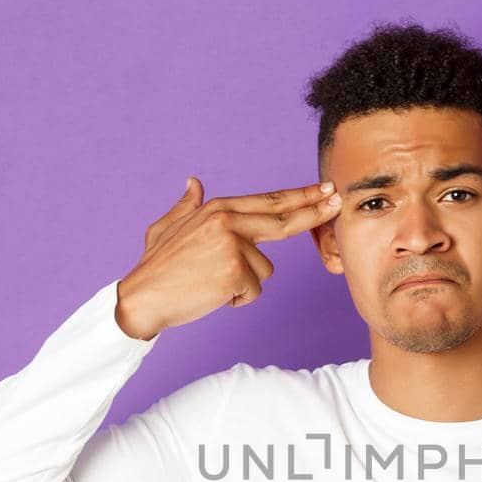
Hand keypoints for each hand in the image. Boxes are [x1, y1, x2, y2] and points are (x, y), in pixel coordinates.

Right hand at [114, 176, 342, 338]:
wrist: (141, 297)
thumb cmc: (155, 266)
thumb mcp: (168, 227)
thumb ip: (187, 205)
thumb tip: (194, 182)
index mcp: (218, 209)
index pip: (269, 201)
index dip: (299, 195)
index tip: (323, 188)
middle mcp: (228, 221)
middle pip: (284, 219)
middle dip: (315, 210)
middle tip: (339, 200)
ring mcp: (234, 245)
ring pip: (264, 271)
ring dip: (243, 283)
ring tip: (210, 282)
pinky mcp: (236, 271)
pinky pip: (252, 291)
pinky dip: (235, 299)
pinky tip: (210, 294)